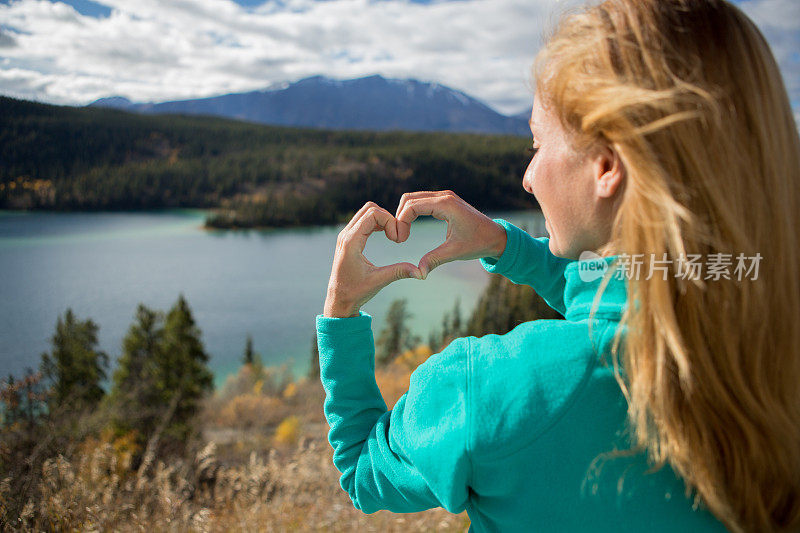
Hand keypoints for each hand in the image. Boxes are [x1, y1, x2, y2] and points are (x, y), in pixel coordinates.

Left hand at [324, 201, 422, 317]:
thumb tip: (421, 272)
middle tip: (396, 236)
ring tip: (393, 236)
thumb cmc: (356, 291)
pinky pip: (363, 220)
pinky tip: (386, 235)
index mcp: (351, 242)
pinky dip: (377, 223)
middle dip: (387, 217)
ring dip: (383, 219)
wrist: (339, 299)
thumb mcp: (379, 281)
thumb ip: (399, 272)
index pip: (372, 213)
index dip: (390, 221)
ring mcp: (346, 235)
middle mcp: (346, 235)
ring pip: (366, 212)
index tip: (397, 239)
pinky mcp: (348, 238)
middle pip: (369, 208)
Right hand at [395, 190, 506, 278]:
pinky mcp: (445, 201)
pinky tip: (410, 228)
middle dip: (400, 217)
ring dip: (405, 214)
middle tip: (399, 238)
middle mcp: (444, 196)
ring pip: (414, 199)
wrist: (496, 236)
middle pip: (409, 199)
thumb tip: (418, 273)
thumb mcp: (455, 252)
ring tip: (403, 235)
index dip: (401, 223)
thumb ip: (434, 259)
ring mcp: (444, 197)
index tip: (400, 241)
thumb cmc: (478, 243)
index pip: (412, 206)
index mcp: (445, 205)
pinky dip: (412, 212)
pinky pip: (422, 202)